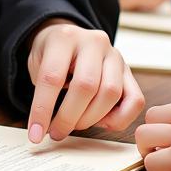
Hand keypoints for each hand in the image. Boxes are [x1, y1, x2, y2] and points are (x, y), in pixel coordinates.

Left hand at [26, 19, 144, 142]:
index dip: (42, 109)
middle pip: (85, 86)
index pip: (52, 77)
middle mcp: (93, 42)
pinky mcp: (129, 71)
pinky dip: (119, 119)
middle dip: (68, 117)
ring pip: (110, 93)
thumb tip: (41, 129)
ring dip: (91, 119)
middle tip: (56, 133)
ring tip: (75, 125)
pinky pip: (135, 100)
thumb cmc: (51, 54)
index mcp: (64, 37)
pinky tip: (100, 122)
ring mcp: (115, 56)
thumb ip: (41, 90)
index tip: (35, 134)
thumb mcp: (37, 63)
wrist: (69, 37)